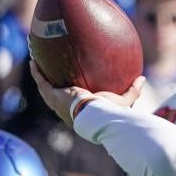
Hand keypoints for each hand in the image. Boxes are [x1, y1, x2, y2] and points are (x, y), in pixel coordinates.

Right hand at [29, 62, 145, 126]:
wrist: (96, 115)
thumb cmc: (109, 111)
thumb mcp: (123, 100)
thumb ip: (132, 91)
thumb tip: (142, 78)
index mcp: (82, 111)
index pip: (76, 103)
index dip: (73, 95)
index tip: (74, 86)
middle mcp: (67, 108)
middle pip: (58, 94)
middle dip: (54, 84)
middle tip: (53, 72)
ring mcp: (58, 103)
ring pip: (46, 87)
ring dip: (41, 75)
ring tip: (37, 62)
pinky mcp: (53, 96)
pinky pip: (41, 82)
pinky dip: (37, 72)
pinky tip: (33, 60)